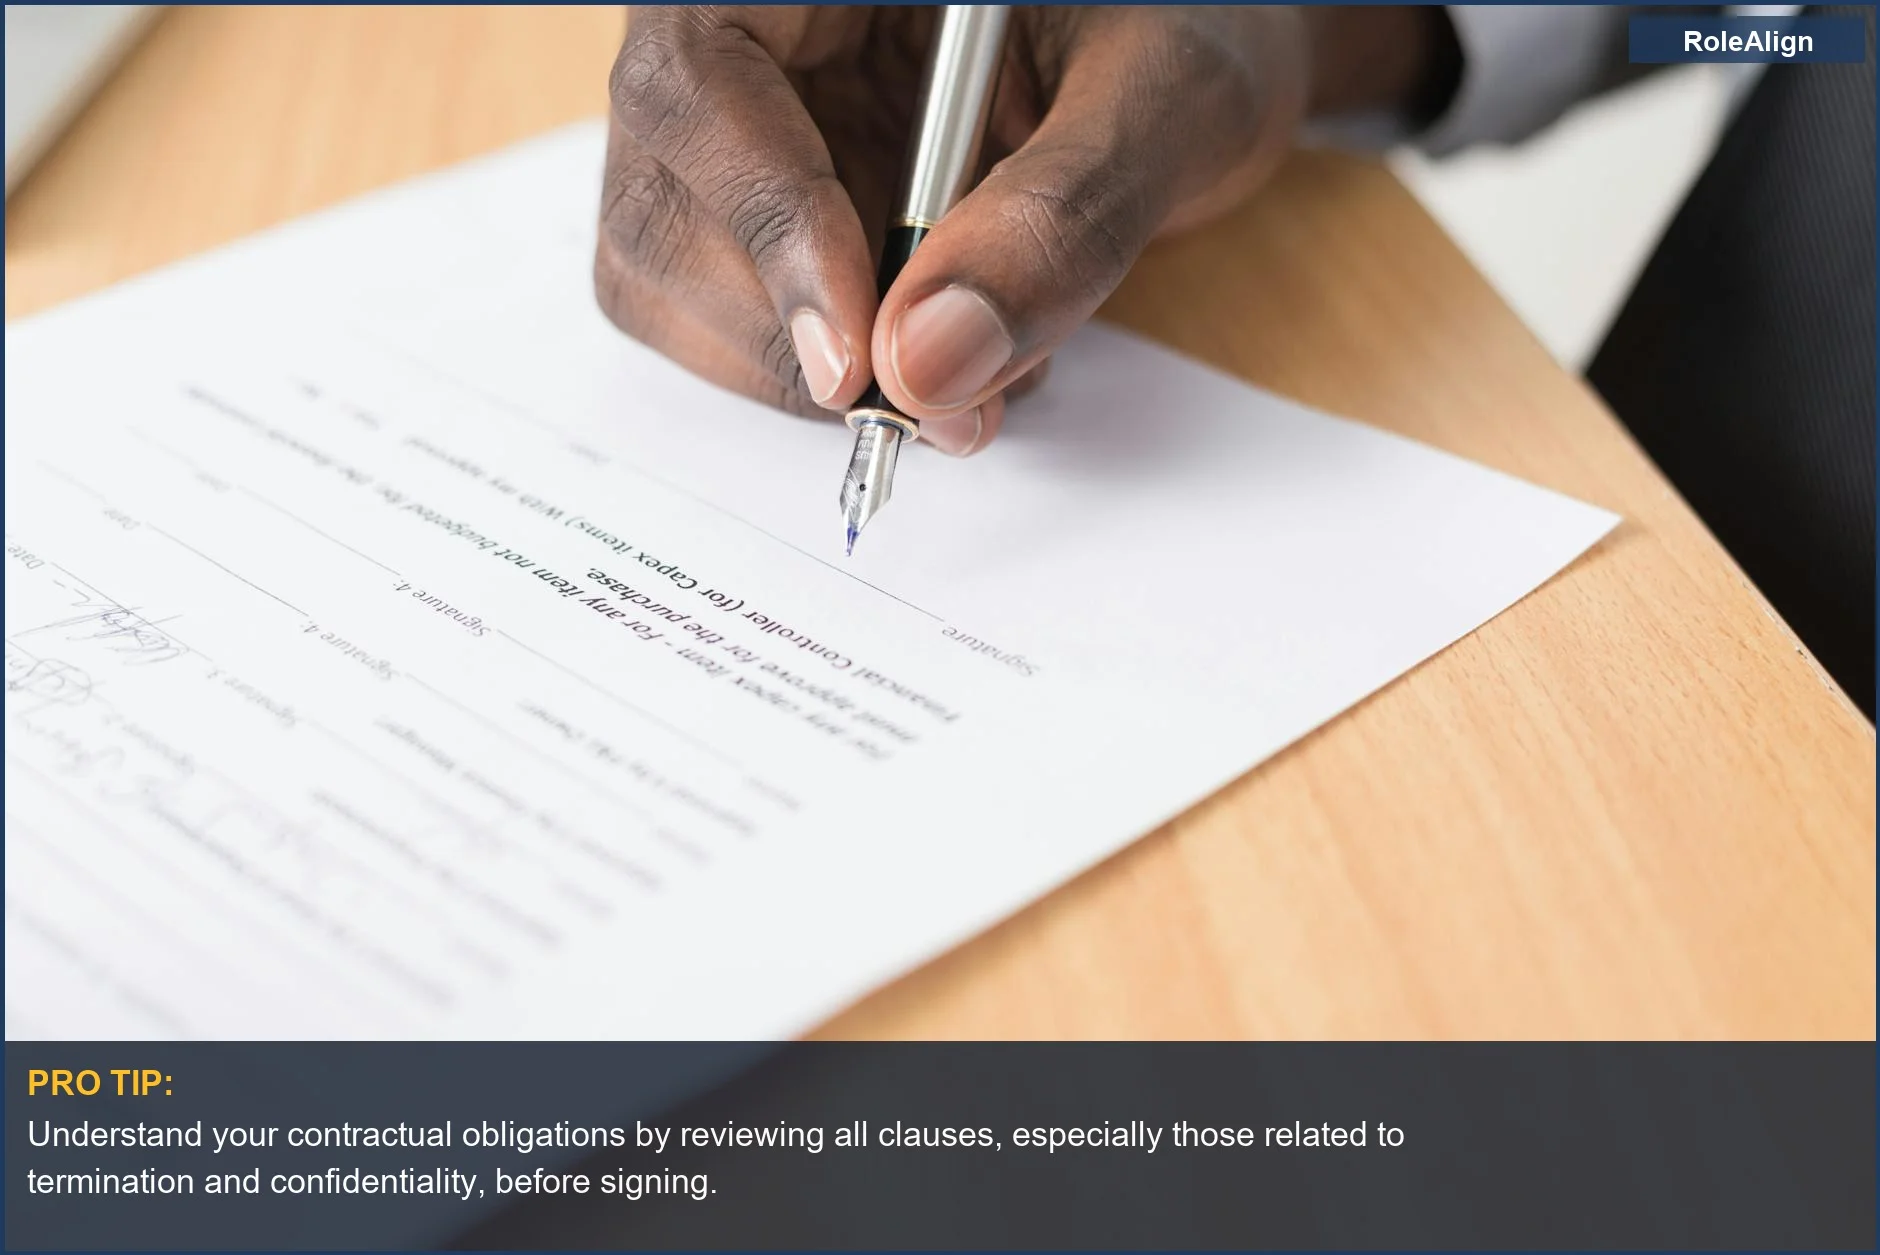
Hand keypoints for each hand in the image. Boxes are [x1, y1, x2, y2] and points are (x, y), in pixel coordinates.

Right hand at [597, 6, 1443, 453]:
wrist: (1193, 50)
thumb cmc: (1190, 25)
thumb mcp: (1166, 96)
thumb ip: (1063, 216)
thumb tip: (930, 366)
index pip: (702, 80)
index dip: (766, 228)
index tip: (856, 363)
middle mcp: (748, 31)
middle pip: (659, 199)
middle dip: (786, 334)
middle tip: (932, 405)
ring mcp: (741, 126)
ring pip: (669, 276)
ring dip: (798, 372)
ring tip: (965, 375)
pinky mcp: (759, 208)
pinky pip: (729, 316)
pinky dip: (823, 376)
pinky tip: (935, 354)